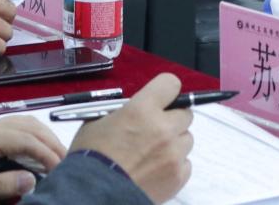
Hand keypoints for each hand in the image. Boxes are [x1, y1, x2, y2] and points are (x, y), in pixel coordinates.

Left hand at [0, 115, 66, 199]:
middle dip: (51, 142)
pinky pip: (18, 122)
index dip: (46, 153)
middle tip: (66, 160)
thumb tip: (30, 180)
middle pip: (29, 126)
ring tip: (56, 152)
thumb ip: (1, 184)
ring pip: (25, 121)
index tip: (58, 169)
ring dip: (44, 135)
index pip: (26, 140)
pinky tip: (39, 143)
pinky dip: (34, 131)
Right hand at [69, 73, 192, 204]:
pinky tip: (155, 168)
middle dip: (171, 118)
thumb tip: (134, 109)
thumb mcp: (98, 121)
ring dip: (174, 142)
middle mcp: (163, 128)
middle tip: (155, 128)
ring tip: (153, 152)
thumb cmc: (91, 157)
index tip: (161, 97)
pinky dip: (174, 164)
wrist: (94, 193)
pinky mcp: (178, 176)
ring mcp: (173, 153)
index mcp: (142, 109)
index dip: (166, 91)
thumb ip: (122, 111)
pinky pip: (186, 163)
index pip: (170, 85)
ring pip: (187, 139)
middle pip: (185, 113)